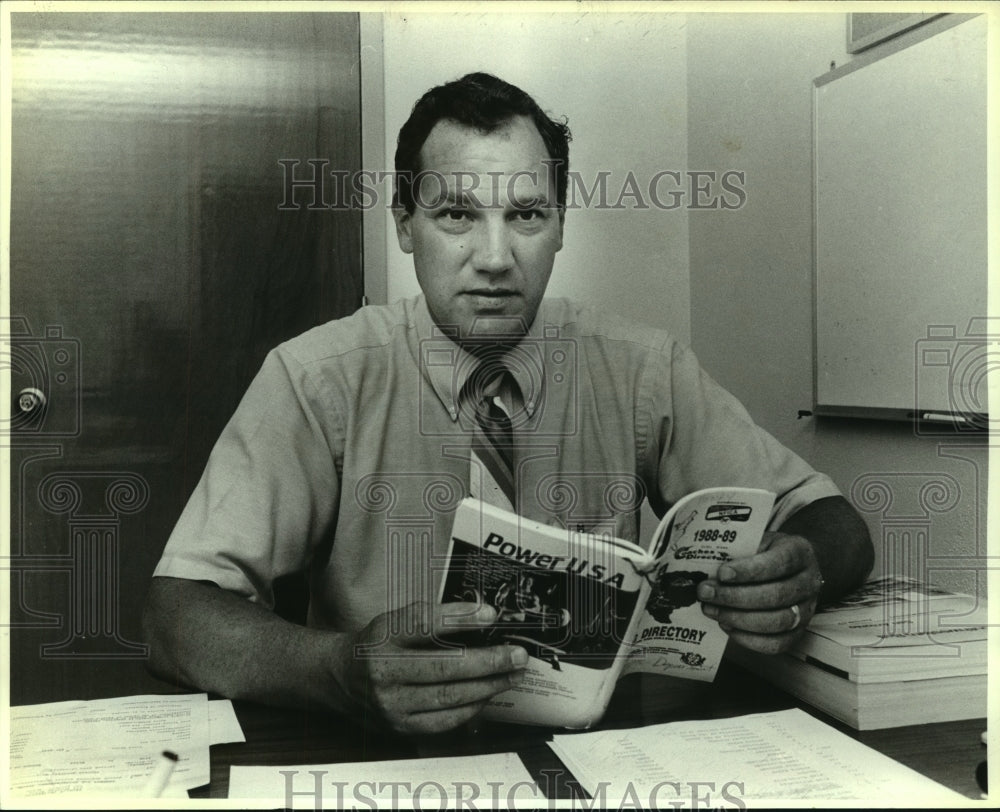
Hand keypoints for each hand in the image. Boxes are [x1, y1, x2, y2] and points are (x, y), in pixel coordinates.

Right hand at [340, 601, 527, 733]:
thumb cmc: (379, 644)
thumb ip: (435, 618)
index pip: (425, 625)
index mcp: (383, 637)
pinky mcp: (399, 727)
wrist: (341, 677)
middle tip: (517, 654)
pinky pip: (444, 721)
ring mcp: (391, 704)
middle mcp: (384, 672)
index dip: (461, 619)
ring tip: (512, 674)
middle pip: (444, 667)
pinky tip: (488, 694)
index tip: (492, 615)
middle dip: (488, 661)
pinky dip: (472, 707)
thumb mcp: (397, 620)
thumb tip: (484, 615)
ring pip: (449, 697)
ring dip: (488, 686)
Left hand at [697, 532, 823, 653]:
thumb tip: (706, 570)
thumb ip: (737, 552)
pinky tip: (726, 625)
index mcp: (799, 552)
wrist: (788, 568)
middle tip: (706, 593)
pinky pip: (776, 644)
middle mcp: (809, 582)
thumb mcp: (755, 541)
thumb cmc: (764, 552)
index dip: (750, 570)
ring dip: (738, 619)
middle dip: (735, 597)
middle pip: (776, 596)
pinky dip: (748, 638)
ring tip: (711, 609)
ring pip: (777, 622)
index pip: (778, 563)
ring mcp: (807, 610)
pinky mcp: (798, 633)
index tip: (722, 573)